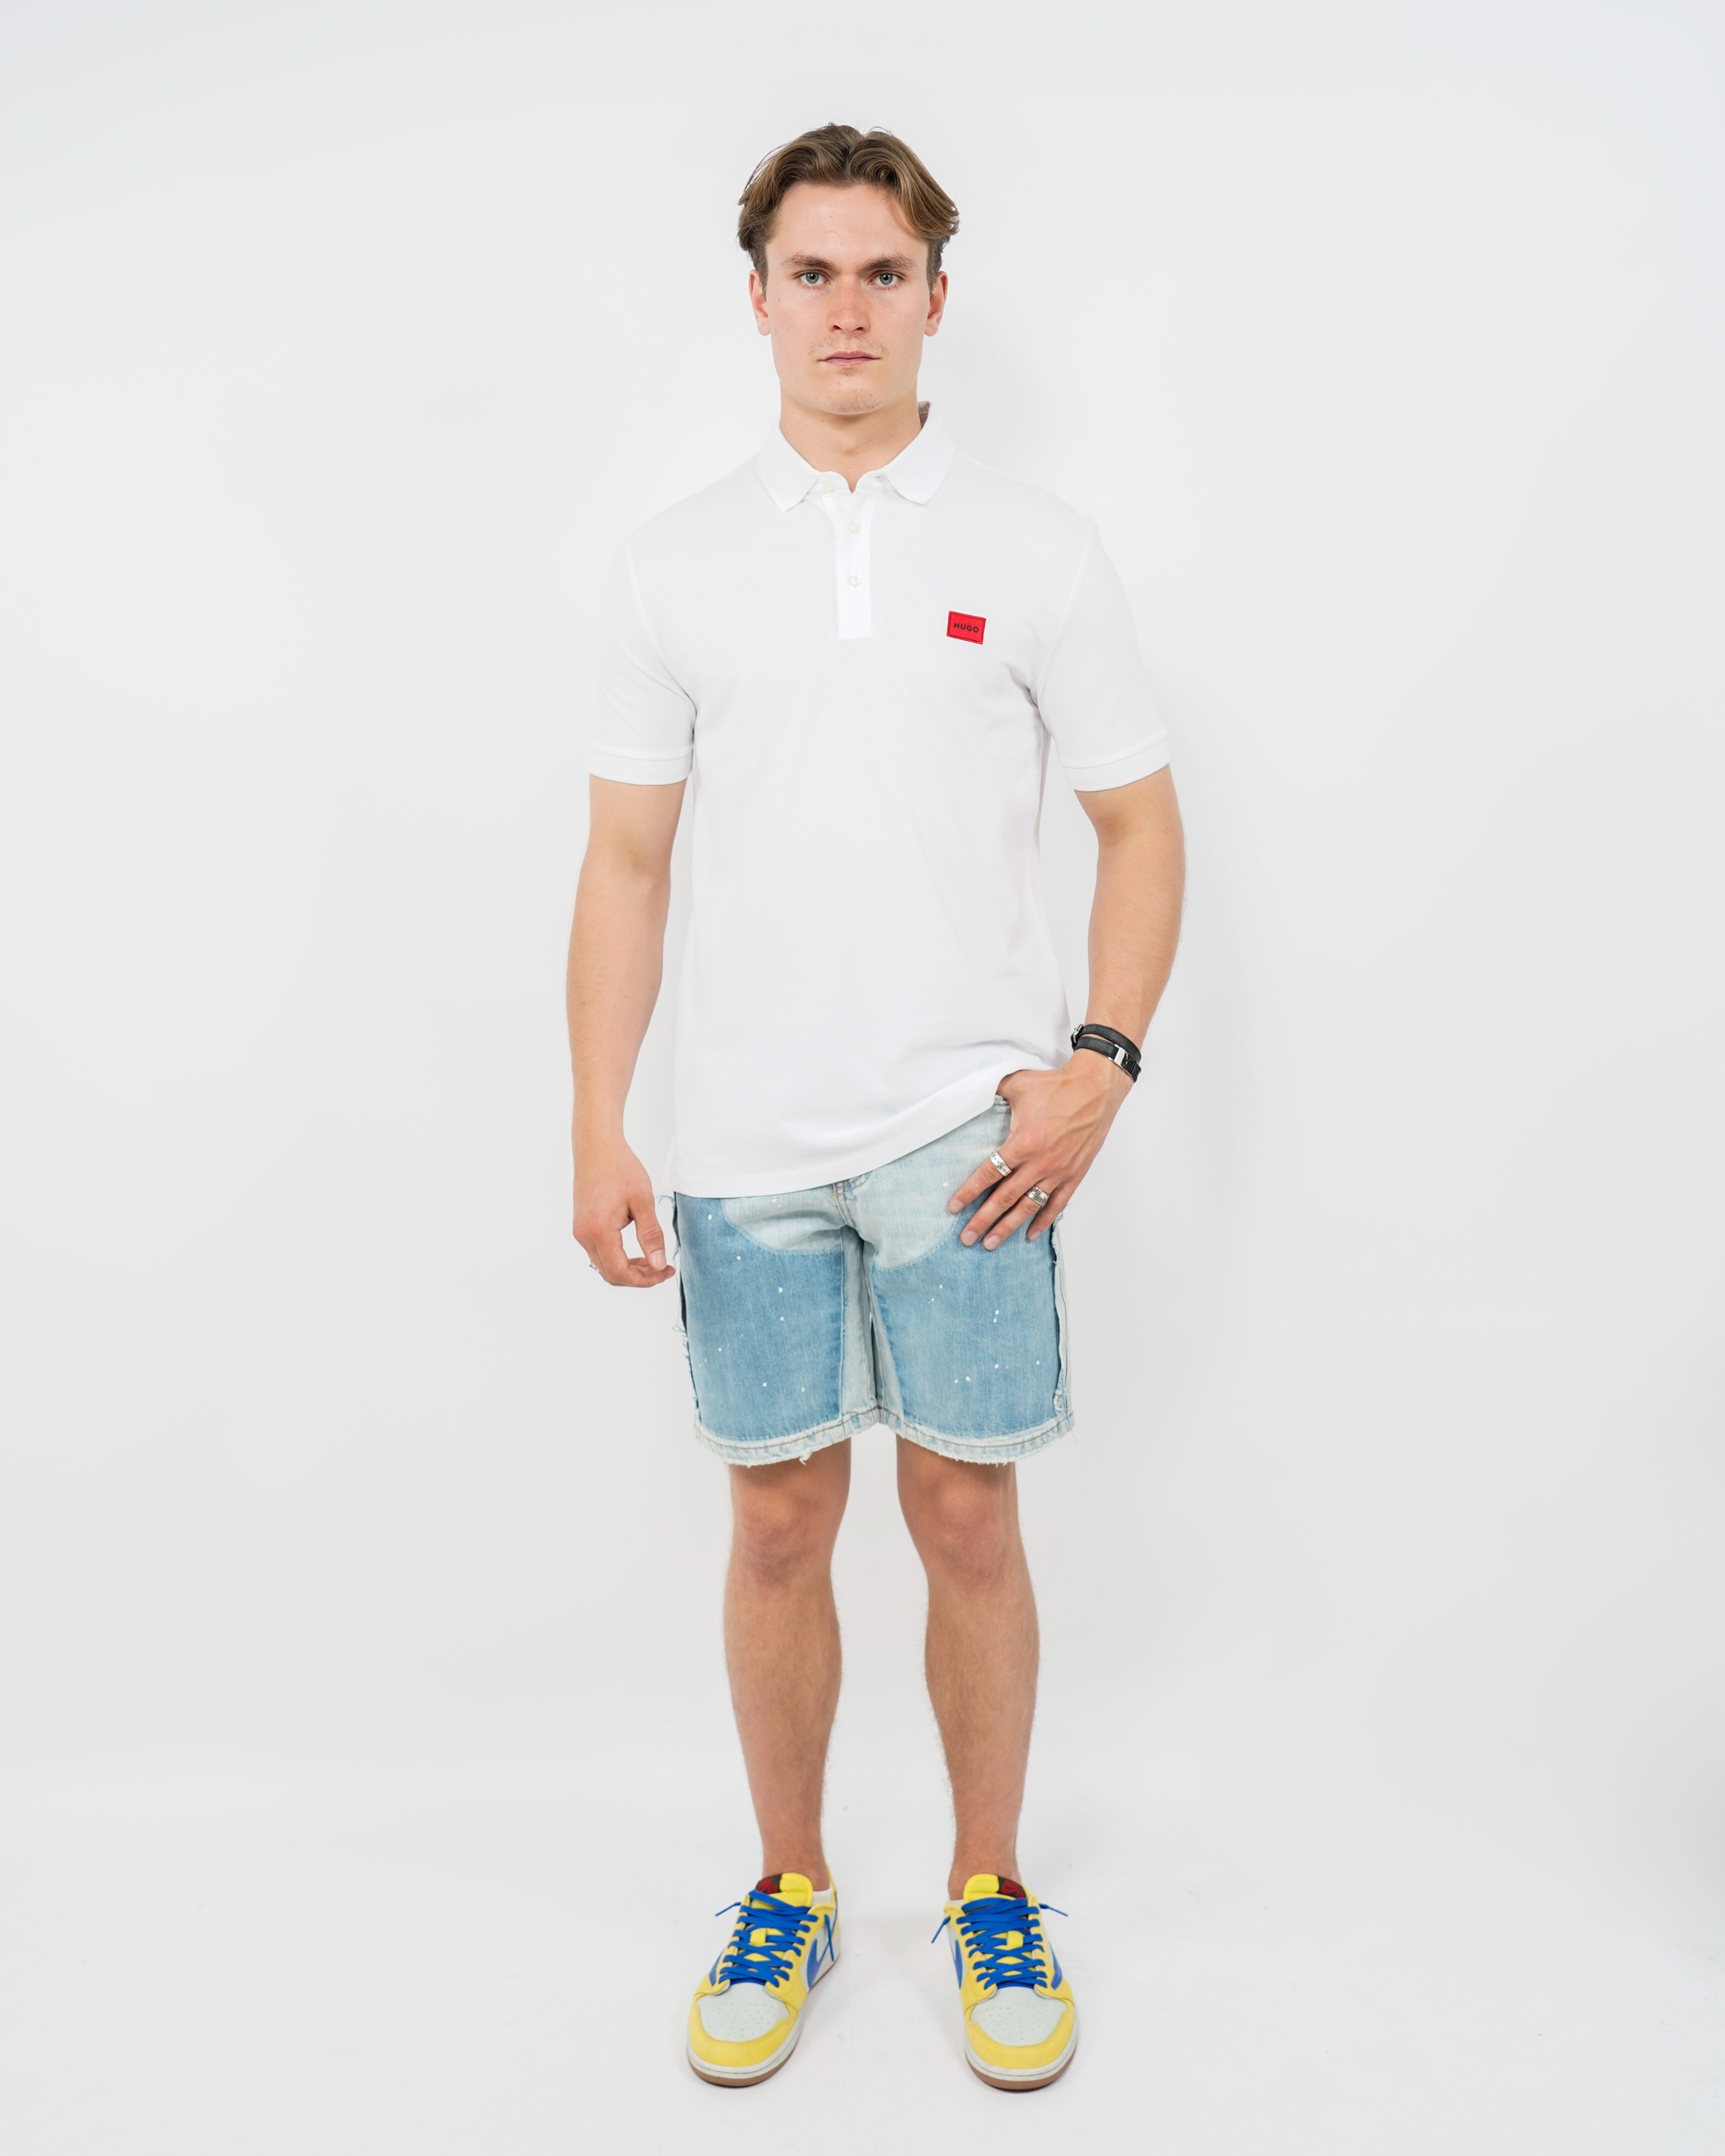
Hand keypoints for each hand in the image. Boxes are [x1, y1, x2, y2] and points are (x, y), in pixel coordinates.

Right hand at [573, 1131, 674, 1285]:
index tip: (665, 1271)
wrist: (596, 1147)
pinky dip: (618, 1257)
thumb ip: (651, 1235)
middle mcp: (584, 1235)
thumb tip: (659, 1264)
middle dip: (639, 1277)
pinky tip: (637, 1248)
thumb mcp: (642, 1201)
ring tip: (653, 1259)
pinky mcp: (582, 1226)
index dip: (645, 1279)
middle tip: (663, 1268)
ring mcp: (580, 1231)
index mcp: (599, 1230)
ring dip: (628, 1268)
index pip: (620, 1272)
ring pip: (604, 1265)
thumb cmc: (619, 1168)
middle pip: (610, 1274)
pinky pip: (599, 1252)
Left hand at [948, 1057, 1130, 1248]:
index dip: (969, 1192)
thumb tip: (969, 1092)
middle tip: (967, 1238)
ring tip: (990, 1244)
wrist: (1096, 1089)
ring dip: (1008, 1227)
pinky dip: (1043, 1221)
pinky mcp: (1074, 1175)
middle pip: (1005, 1198)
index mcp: (1023, 1142)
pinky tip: (1029, 1234)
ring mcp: (1058, 1172)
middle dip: (983, 1220)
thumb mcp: (1017, 1084)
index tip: (953, 1207)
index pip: (989, 1173)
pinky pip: (1056, 1204)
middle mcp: (1040, 1162)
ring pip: (1028, 1206)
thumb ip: (992, 1092)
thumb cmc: (1057, 1086)